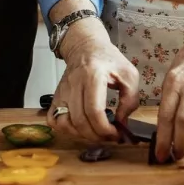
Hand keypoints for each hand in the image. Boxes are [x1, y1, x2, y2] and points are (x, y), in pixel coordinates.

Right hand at [46, 19, 140, 142]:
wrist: (85, 47)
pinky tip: (79, 128)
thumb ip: (130, 100)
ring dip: (81, 136)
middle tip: (109, 137)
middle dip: (96, 136)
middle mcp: (74, 84)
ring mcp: (61, 91)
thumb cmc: (108, 60)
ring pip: (65, 123)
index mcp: (93, 76)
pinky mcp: (55, 97)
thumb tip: (122, 123)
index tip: (116, 134)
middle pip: (79, 121)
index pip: (94, 110)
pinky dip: (65, 130)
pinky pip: (54, 120)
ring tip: (96, 134)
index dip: (105, 129)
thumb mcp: (129, 75)